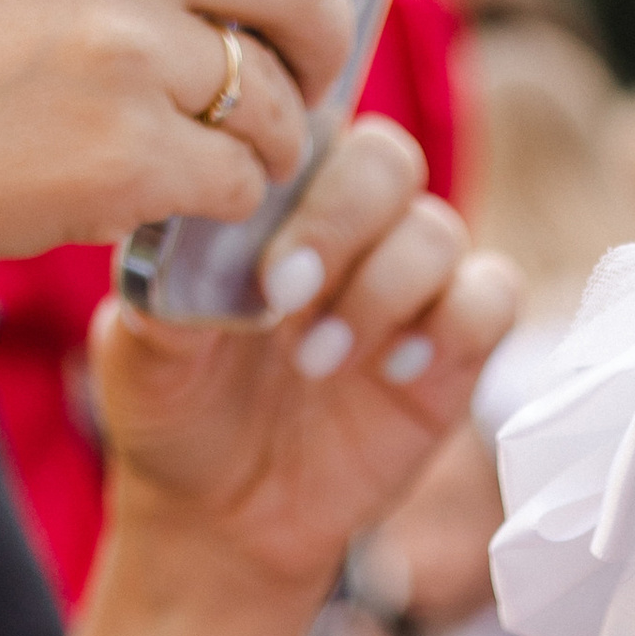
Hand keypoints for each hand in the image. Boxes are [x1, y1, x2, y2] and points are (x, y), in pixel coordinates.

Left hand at [94, 117, 522, 611]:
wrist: (221, 513)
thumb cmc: (177, 413)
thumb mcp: (143, 352)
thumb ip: (164, 291)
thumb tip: (187, 245)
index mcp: (274, 196)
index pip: (309, 122)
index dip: (293, 166)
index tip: (252, 254)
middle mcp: (350, 225)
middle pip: (387, 160)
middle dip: (339, 225)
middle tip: (284, 300)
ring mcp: (408, 284)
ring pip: (438, 230)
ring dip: (381, 292)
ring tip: (317, 363)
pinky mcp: (456, 349)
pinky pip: (492, 298)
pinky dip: (453, 324)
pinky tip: (393, 372)